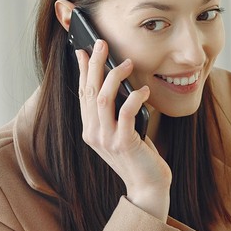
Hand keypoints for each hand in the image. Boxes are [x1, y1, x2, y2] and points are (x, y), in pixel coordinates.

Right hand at [76, 40, 170, 218]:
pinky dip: (135, 98)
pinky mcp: (124, 143)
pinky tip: (144, 90)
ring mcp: (106, 139)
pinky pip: (126, 113)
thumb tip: (118, 83)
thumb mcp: (123, 131)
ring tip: (127, 63)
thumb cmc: (139, 157)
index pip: (83, 94)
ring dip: (114, 77)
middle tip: (102, 43)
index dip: (82, 71)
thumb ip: (116, 112)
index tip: (83, 50)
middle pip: (90, 91)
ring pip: (103, 99)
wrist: (148, 186)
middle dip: (95, 64)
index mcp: (90, 129)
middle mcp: (93, 133)